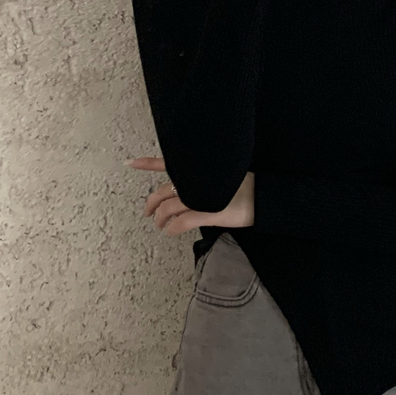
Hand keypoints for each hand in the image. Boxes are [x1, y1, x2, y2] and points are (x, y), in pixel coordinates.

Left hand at [127, 157, 254, 234]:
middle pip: (164, 190)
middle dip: (152, 202)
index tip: (130, 162)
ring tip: (159, 224)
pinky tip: (170, 231)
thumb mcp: (225, 177)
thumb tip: (191, 188)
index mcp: (201, 169)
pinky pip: (182, 222)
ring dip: (161, 218)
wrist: (265, 199)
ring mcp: (203, 196)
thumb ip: (205, 180)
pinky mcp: (209, 213)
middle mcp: (199, 180)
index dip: (148, 163)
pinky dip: (173, 228)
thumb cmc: (248, 188)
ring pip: (170, 207)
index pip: (169, 163)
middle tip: (147, 212)